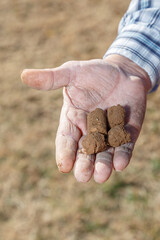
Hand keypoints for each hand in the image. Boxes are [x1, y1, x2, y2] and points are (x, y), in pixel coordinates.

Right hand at [21, 55, 150, 182]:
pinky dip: (123, 155)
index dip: (64, 153)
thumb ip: (52, 78)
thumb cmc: (94, 73)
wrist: (122, 71)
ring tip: (101, 175)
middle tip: (82, 176)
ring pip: (105, 153)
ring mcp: (110, 133)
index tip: (64, 166)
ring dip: (103, 165)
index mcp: (73, 120)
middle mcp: (90, 131)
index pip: (66, 140)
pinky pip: (125, 146)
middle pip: (85, 152)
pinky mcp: (128, 132)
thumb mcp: (72, 72)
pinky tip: (120, 163)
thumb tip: (23, 74)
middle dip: (83, 164)